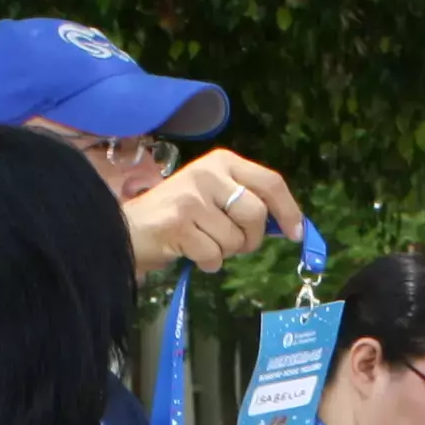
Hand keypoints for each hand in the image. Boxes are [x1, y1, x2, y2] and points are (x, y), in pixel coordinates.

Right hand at [127, 149, 302, 275]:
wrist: (128, 227)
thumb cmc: (176, 215)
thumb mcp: (213, 195)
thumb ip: (244, 202)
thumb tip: (286, 225)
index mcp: (222, 161)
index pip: (270, 182)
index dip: (288, 210)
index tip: (296, 233)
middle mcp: (208, 173)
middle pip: (256, 214)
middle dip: (250, 239)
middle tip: (233, 244)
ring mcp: (192, 197)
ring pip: (234, 240)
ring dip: (224, 252)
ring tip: (201, 242)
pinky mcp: (178, 223)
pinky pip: (213, 255)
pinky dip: (207, 262)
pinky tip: (189, 252)